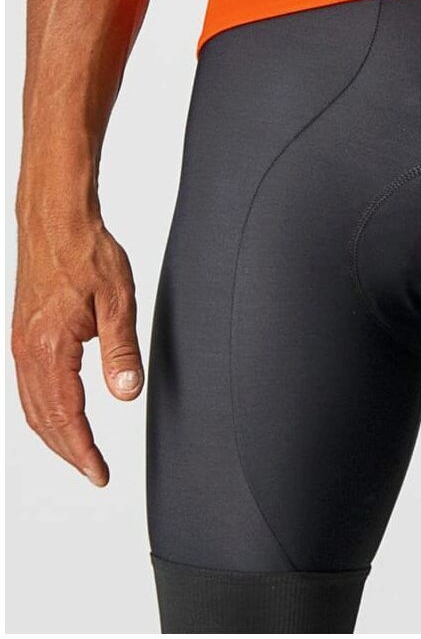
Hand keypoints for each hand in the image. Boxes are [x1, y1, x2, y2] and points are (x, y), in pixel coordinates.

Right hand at [12, 209, 143, 485]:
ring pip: (32, 406)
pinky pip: (27, 387)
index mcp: (50, 348)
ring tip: (79, 452)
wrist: (55, 220)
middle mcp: (28, 352)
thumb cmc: (86, 251)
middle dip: (69, 451)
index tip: (99, 473)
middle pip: (44, 420)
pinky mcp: (22, 335)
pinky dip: (43, 411)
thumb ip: (121, 350)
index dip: (83, 451)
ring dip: (54, 435)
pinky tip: (58, 415)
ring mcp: (20, 344)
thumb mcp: (117, 300)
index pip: (66, 416)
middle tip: (93, 471)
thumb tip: (127, 393)